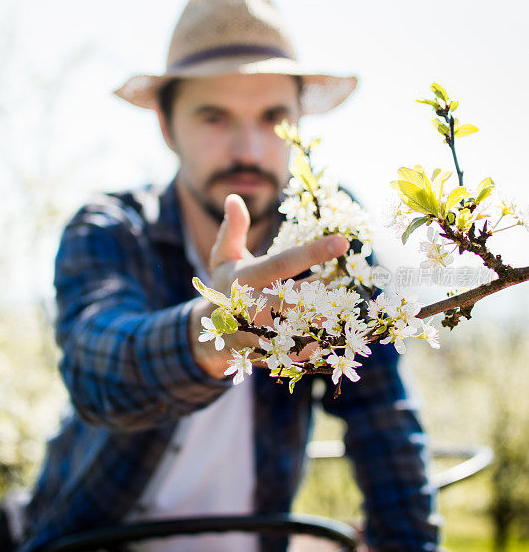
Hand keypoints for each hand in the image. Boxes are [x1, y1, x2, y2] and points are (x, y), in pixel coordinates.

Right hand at [189, 194, 348, 377]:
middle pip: (295, 300)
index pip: (283, 263)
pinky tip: (335, 332)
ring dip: (324, 317)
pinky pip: (300, 352)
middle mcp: (251, 307)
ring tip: (341, 307)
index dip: (314, 252)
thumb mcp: (223, 256)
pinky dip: (319, 343)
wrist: (210, 335)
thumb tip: (234, 197)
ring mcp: (260, 334)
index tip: (343, 241)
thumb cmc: (224, 286)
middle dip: (322, 293)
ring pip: (301, 328)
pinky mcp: (269, 354)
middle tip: (341, 284)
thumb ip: (233, 229)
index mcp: (243, 280)